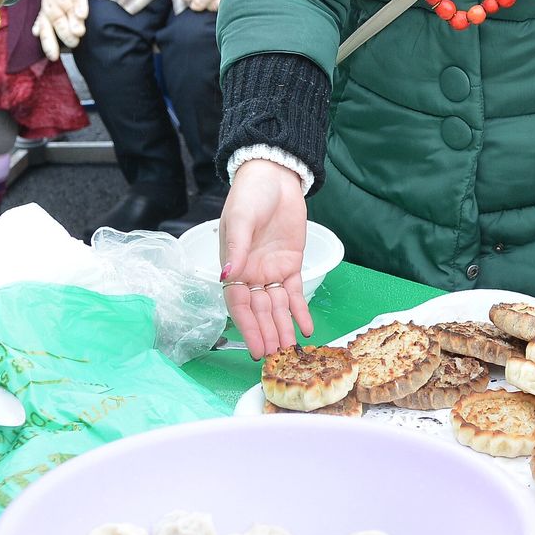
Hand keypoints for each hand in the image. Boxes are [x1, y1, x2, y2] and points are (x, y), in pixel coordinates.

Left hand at [31, 0, 88, 60]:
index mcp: (44, 18)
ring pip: (68, 10)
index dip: (49, 45)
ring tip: (79, 33)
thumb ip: (43, 28)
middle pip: (58, 22)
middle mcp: (52, 8)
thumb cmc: (55, 9)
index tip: (54, 57)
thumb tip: (36, 32)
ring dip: (73, 22)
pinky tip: (82, 15)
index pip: (45, 33)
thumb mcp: (46, 19)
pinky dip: (80, 7)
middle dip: (65, 35)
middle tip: (74, 43)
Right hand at [218, 159, 313, 360]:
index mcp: (234, 266)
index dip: (248, 328)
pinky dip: (301, 311)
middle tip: (276, 358)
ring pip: (278, 307)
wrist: (275, 177)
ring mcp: (272, 271)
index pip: (239, 305)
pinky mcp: (291, 265)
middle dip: (267, 334)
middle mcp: (251, 274)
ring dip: (283, 328)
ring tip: (291, 350)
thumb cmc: (249, 195)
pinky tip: (307, 328)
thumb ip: (236, 248)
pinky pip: (296, 293)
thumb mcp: (240, 219)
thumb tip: (227, 275)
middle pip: (260, 311)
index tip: (255, 349)